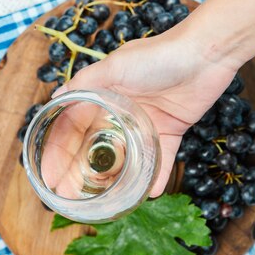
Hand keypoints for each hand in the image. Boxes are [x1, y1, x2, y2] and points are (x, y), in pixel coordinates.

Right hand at [55, 24, 238, 196]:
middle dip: (82, 170)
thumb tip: (55, 97)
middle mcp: (122, 109)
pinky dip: (157, 175)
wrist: (204, 54)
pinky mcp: (172, 129)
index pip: (74, 126)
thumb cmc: (157, 55)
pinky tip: (150, 193)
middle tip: (71, 195)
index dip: (60, 151)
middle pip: (97, 145)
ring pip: (128, 155)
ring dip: (117, 176)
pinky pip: (162, 157)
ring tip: (107, 200)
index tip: (50, 175)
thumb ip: (86, 82)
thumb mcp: (115, 65)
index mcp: (104, 93)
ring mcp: (147, 121)